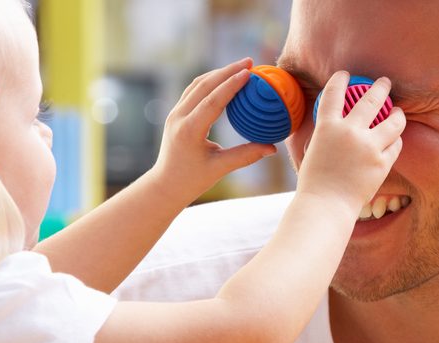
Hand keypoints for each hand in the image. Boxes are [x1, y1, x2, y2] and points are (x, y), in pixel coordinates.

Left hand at [150, 58, 277, 201]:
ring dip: (218, 73)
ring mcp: (175, 113)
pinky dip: (210, 81)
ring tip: (240, 66)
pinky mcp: (176, 113)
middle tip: (249, 62)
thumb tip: (273, 148)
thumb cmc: (193, 180)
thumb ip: (246, 156)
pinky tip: (225, 78)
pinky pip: (193, 90)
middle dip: (227, 71)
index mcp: (189, 130)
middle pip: (204, 85)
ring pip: (197, 84)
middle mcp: (179, 117)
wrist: (166, 184)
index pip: (213, 101)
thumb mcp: (220, 168)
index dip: (231, 85)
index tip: (249, 72)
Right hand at [296, 72, 405, 212]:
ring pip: (393, 120)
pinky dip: (395, 140)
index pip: (334, 93)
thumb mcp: (312, 150)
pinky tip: (394, 138)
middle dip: (381, 87)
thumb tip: (330, 124)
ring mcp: (368, 146)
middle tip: (385, 82)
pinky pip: (396, 144)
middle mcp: (349, 132)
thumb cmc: (314, 182)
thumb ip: (323, 134)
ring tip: (398, 110)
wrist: (326, 205)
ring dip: (397, 112)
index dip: (340, 79)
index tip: (345, 74)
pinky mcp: (382, 162)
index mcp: (327, 127)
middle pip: (371, 99)